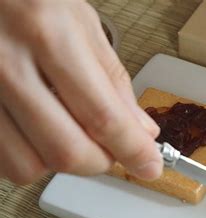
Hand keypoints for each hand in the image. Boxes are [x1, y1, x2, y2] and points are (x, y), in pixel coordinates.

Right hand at [0, 0, 162, 184]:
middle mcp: (6, 64)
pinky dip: (31, 156)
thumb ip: (113, 81)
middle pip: (65, 151)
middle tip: (113, 150)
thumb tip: (140, 131)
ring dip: (63, 162)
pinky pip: (2, 159)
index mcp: (47, 35)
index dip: (133, 150)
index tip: (149, 165)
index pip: (102, 116)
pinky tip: (42, 131)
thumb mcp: (82, 24)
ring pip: (28, 166)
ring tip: (73, 134)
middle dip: (101, 162)